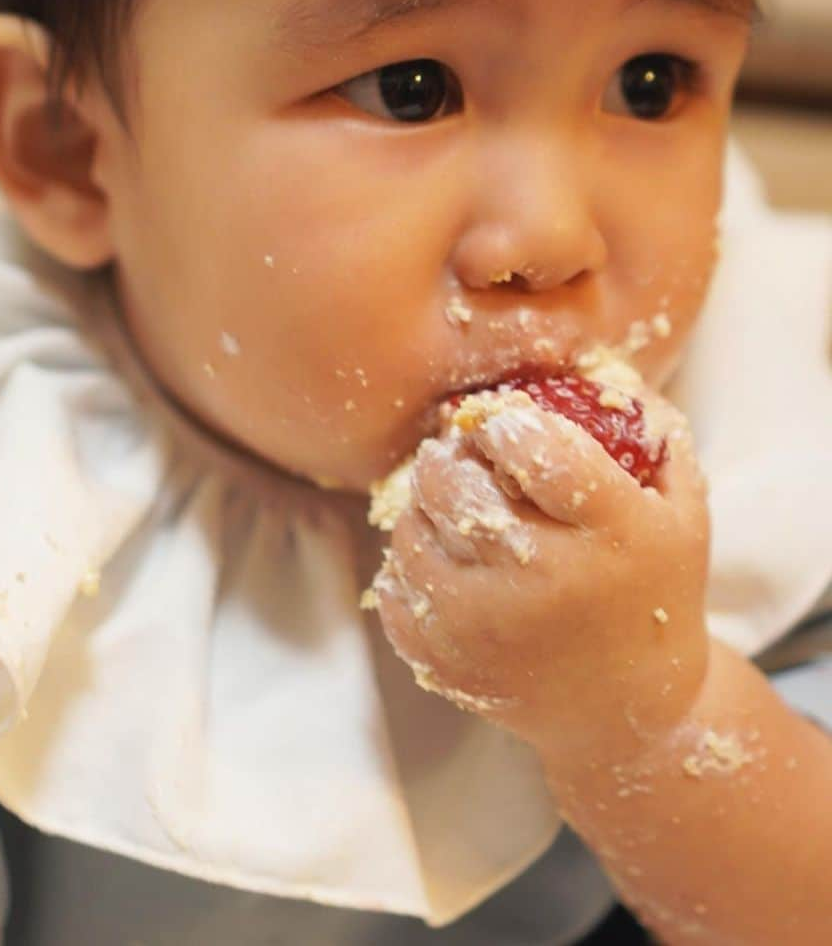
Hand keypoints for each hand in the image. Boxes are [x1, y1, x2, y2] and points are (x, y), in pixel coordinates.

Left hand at [368, 386, 712, 759]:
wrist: (626, 708)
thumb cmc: (653, 588)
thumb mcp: (682, 508)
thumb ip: (651, 432)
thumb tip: (596, 369)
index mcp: (612, 535)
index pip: (537, 451)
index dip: (507, 423)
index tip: (503, 423)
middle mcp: (547, 584)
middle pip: (456, 488)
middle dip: (448, 454)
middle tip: (458, 451)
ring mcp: (489, 630)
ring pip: (413, 535)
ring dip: (419, 505)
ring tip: (445, 500)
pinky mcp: (447, 663)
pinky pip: (394, 591)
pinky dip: (406, 564)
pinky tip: (436, 555)